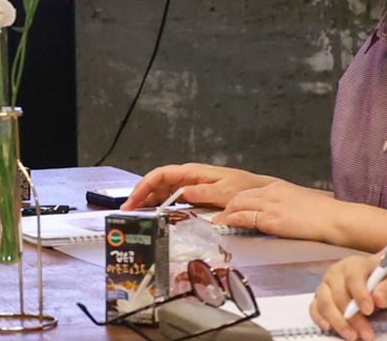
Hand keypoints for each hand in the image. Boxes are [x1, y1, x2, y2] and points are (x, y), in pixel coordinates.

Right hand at [125, 163, 273, 208]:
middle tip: (127, 211)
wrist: (259, 193)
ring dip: (147, 201)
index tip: (133, 199)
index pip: (161, 174)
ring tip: (135, 214)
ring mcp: (190, 187)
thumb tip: (182, 192)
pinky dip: (160, 206)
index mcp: (193, 173)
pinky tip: (153, 215)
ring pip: (162, 192)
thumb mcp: (226, 190)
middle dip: (140, 195)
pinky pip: (172, 200)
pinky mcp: (194, 197)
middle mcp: (188, 178)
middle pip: (157, 183)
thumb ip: (203, 191)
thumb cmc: (245, 188)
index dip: (144, 185)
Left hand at [215, 179, 340, 238]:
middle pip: (239, 195)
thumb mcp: (301, 202)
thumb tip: (279, 215)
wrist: (335, 219)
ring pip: (237, 204)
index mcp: (279, 187)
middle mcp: (271, 193)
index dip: (237, 199)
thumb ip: (285, 205)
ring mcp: (270, 205)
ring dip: (225, 214)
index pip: (250, 191)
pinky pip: (243, 217)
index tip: (230, 207)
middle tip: (219, 215)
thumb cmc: (324, 215)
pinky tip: (224, 225)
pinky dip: (230, 220)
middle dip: (227, 205)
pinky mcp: (271, 220)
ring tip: (218, 222)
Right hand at [310, 253, 386, 340]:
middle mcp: (335, 273)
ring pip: (324, 303)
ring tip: (353, 336)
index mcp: (353, 264)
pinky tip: (329, 327)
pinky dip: (319, 318)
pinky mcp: (319, 298)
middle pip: (339, 295)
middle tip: (367, 333)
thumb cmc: (382, 283)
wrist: (376, 285)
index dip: (359, 294)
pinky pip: (314, 308)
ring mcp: (325, 285)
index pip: (352, 277)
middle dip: (353, 317)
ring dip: (338, 322)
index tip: (369, 310)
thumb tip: (378, 298)